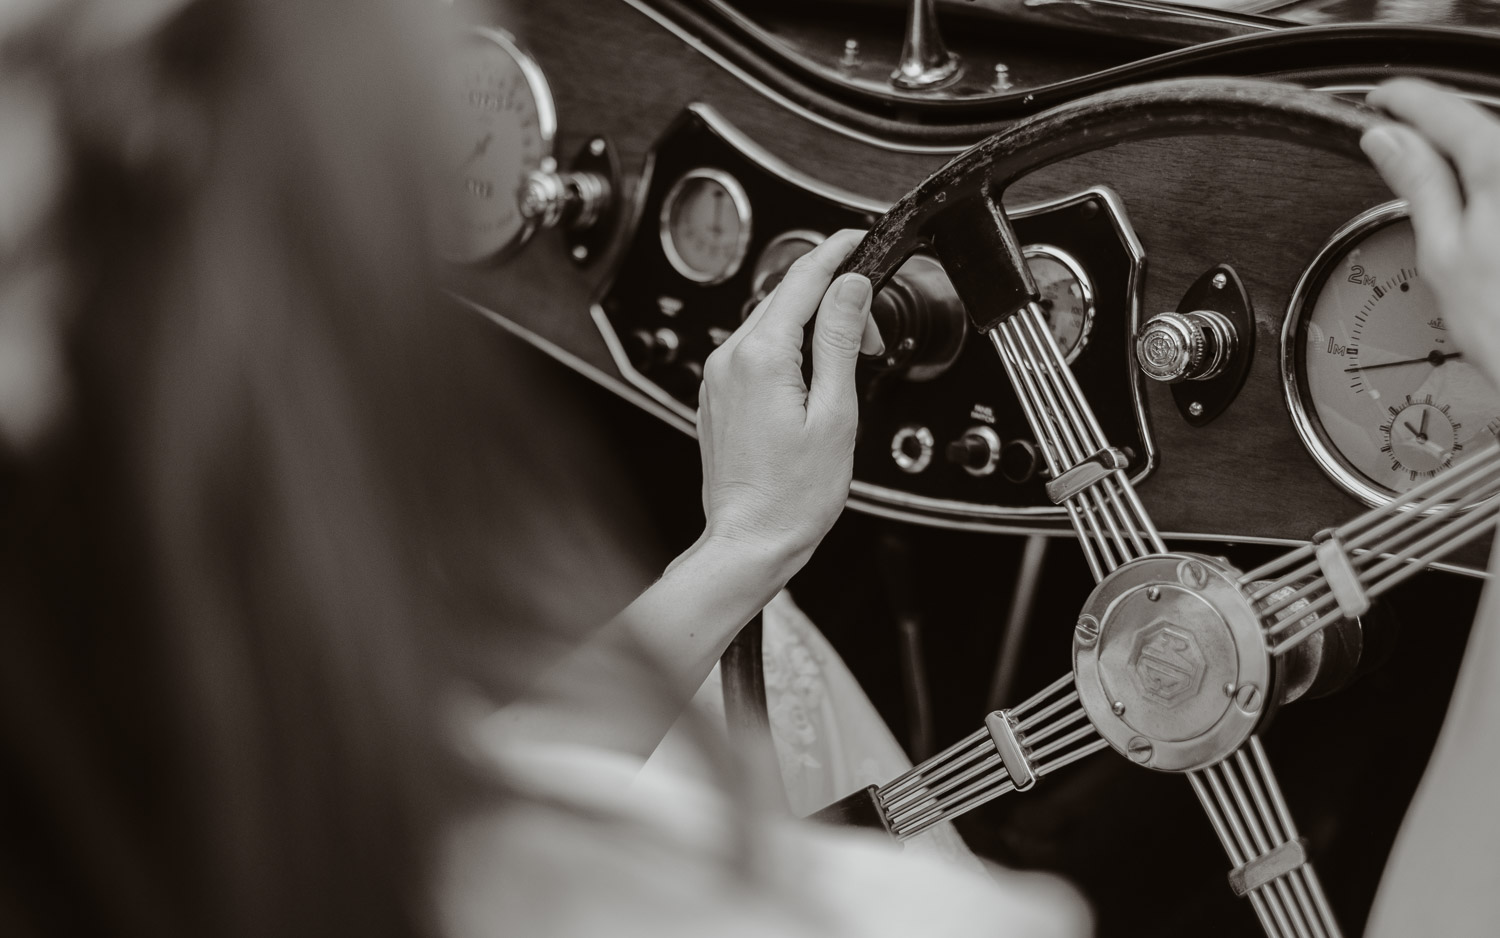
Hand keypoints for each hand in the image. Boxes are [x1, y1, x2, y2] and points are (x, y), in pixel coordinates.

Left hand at [696, 229, 880, 572]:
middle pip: (785, 297)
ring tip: (847, 364)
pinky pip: (755, 351)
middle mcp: (730, 359)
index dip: (836, 251)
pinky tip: (814, 380)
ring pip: (770, 323)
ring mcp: (719, 377)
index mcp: (761, 356)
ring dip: (812, 326)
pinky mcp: (718, 395)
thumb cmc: (793, 494)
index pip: (802, 278)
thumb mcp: (836, 413)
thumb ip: (841, 341)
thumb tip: (850, 287)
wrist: (751, 539)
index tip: (858, 238)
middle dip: (832, 298)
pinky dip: (789, 349)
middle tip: (870, 333)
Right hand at [1361, 79, 1499, 388]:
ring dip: (1458, 154)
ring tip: (1424, 175)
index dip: (1402, 101)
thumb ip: (1418, 184)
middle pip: (1475, 127)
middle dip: (1430, 128)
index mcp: (1497, 165)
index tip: (1377, 101)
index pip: (1443, 109)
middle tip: (1389, 140)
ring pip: (1491, 154)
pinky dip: (1480, 181)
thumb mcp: (1442, 251)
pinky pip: (1499, 180)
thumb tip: (1387, 139)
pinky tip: (1466, 203)